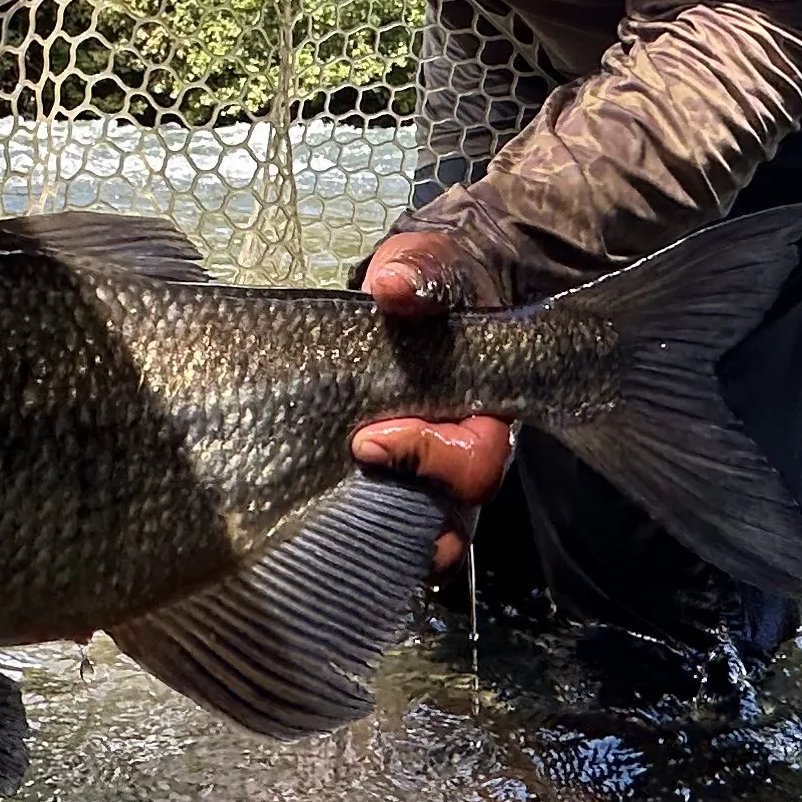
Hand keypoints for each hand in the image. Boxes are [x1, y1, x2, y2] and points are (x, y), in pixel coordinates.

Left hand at [354, 228, 515, 574]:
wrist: (415, 291)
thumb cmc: (429, 283)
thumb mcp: (429, 265)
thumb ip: (420, 272)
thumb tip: (394, 287)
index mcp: (486, 408)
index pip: (477, 460)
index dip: (427, 457)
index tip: (367, 439)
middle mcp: (465, 453)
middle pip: (453, 515)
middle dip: (399, 508)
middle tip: (343, 475)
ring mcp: (430, 477)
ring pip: (423, 535)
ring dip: (379, 536)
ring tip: (329, 525)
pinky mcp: (390, 484)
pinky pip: (387, 532)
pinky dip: (358, 536)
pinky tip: (316, 528)